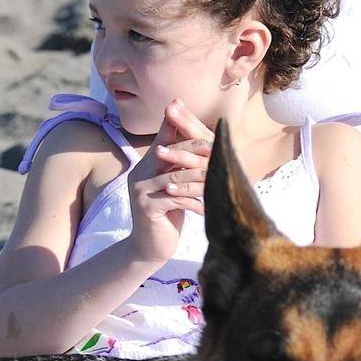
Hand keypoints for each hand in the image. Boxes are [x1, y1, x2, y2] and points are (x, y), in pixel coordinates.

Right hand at [123, 102, 210, 264]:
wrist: (150, 246)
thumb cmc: (169, 213)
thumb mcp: (174, 186)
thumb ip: (181, 166)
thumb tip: (205, 142)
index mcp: (147, 164)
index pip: (164, 138)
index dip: (179, 124)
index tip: (197, 113)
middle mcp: (140, 172)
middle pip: (171, 152)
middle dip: (198, 150)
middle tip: (221, 150)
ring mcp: (141, 189)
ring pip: (177, 176)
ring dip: (201, 178)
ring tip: (220, 180)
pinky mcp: (147, 207)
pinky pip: (177, 199)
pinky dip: (196, 203)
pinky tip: (208, 208)